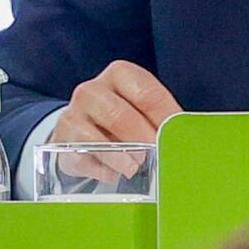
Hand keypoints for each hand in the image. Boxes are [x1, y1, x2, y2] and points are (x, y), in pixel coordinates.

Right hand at [47, 61, 176, 184]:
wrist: (84, 132)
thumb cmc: (125, 120)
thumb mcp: (145, 111)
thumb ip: (165, 120)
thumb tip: (187, 138)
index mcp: (119, 75)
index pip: (146, 93)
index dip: (165, 118)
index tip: (178, 138)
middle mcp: (91, 91)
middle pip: (119, 115)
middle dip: (143, 140)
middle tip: (159, 157)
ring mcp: (72, 115)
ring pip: (95, 138)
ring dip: (122, 157)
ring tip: (137, 167)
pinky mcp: (61, 143)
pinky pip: (83, 158)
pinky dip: (103, 170)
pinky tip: (116, 174)